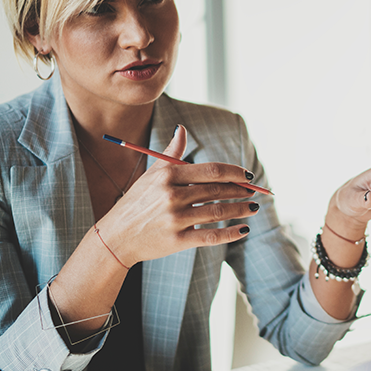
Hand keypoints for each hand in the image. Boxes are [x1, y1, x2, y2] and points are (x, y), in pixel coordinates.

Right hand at [97, 125, 259, 264]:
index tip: (247, 175)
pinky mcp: (177, 241)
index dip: (234, 172)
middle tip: (254, 191)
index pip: (211, 171)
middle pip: (216, 191)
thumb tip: (182, 129)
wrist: (116, 237)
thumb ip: (171, 153)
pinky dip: (230, 233)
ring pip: (218, 212)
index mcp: (168, 177)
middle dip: (240, 191)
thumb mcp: (151, 175)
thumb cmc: (137, 203)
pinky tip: (244, 229)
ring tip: (254, 208)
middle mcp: (171, 196)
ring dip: (240, 210)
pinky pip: (211, 236)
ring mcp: (175, 219)